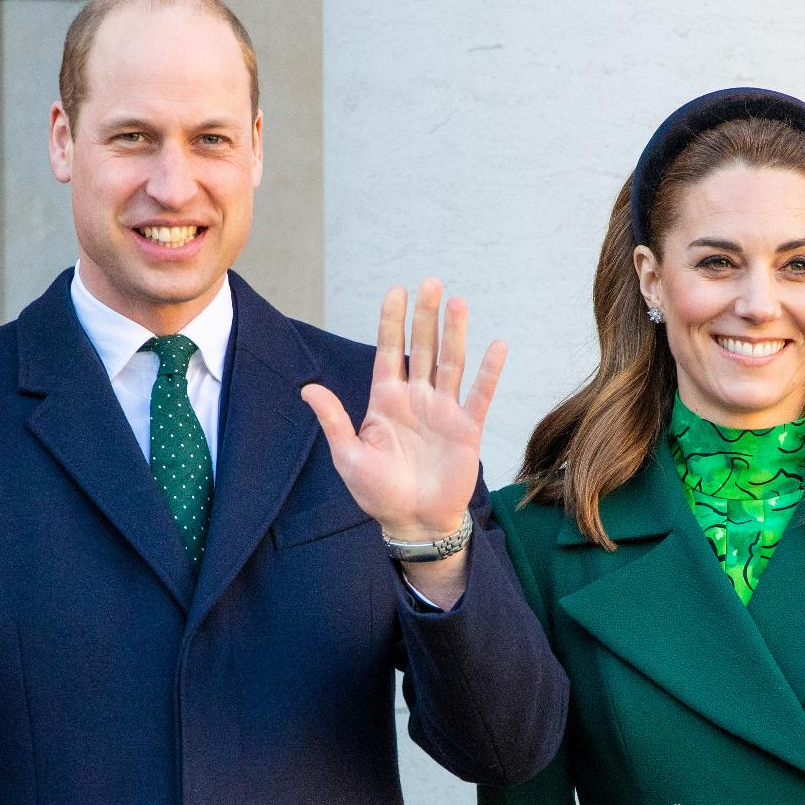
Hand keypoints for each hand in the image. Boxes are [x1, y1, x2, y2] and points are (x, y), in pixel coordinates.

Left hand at [300, 278, 506, 540]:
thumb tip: (308, 389)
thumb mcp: (348, 456)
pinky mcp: (467, 429)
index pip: (390, 352)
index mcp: (386, 401)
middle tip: (431, 282)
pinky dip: (488, 371)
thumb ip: (334, 420)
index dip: (392, 322)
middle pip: (423, 348)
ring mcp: (443, 411)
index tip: (397, 291)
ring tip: (457, 303)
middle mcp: (416, 399)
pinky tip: (496, 346)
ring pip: (451, 363)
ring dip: (455, 334)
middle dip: (425, 316)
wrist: (413, 522)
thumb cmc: (377, 493)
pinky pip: (480, 395)